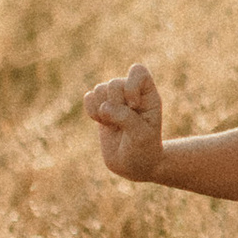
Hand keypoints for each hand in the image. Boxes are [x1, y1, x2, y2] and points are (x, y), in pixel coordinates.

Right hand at [84, 60, 165, 179]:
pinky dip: (91, 110)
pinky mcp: (101, 107)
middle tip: (120, 123)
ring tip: (112, 125)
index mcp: (148, 95)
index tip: (133, 107)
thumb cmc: (144, 150)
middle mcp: (132, 93)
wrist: (133, 165)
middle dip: (114, 104)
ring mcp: (116, 99)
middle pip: (115, 83)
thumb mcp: (141, 136)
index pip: (138, 71)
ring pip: (100, 89)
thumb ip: (125, 118)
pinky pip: (89, 97)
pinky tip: (101, 122)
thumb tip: (104, 107)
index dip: (131, 86)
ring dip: (102, 109)